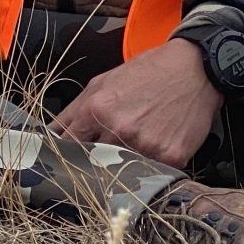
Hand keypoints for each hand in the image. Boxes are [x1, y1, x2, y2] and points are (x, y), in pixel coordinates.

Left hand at [50, 37, 223, 169]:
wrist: (195, 68)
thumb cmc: (147, 73)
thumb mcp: (101, 83)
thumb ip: (72, 112)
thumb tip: (49, 136)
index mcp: (96, 109)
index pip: (68, 147)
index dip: (66, 157)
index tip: (66, 164)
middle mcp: (118, 129)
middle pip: (94, 164)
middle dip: (95, 165)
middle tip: (104, 160)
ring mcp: (145, 146)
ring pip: (123, 173)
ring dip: (124, 168)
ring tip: (136, 148)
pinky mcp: (171, 158)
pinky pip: (153, 174)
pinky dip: (152, 167)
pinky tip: (158, 147)